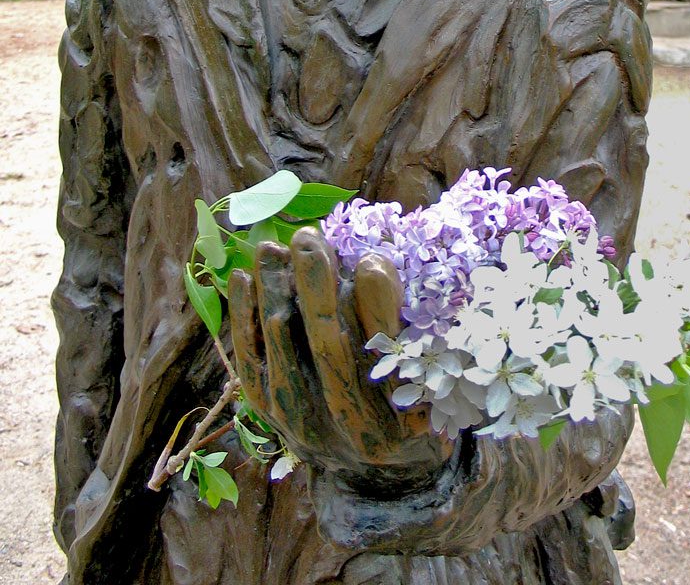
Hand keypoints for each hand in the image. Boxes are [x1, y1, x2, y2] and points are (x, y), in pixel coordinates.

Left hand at [228, 227, 453, 491]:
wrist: (379, 469)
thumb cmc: (416, 395)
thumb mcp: (429, 363)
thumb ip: (401, 319)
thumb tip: (370, 264)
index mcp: (409, 420)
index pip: (390, 356)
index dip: (379, 307)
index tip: (372, 260)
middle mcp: (356, 433)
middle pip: (331, 351)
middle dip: (317, 289)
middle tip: (309, 238)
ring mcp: (309, 431)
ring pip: (285, 358)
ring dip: (276, 297)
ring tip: (271, 248)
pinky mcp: (274, 423)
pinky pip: (252, 369)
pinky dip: (244, 324)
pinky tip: (242, 280)